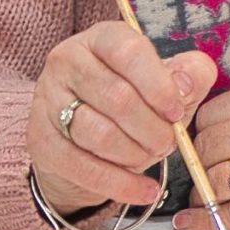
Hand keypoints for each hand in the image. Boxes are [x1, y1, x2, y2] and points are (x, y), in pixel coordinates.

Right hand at [26, 22, 218, 217]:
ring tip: (150, 156)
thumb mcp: (164, 84)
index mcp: (100, 39)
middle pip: (117, 97)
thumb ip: (188, 76)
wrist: (80, 140)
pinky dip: (122, 184)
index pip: (128, 51)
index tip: (176, 111)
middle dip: (152, 128)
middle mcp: (67, 61)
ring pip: (99, 133)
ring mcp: (48, 100)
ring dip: (136, 154)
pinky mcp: (41, 141)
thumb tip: (187, 85)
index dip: (158, 85)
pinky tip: (145, 190)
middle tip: (167, 142)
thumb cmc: (130, 103)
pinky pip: (84, 167)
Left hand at [179, 74, 229, 229]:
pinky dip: (207, 219)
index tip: (203, 138)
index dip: (202, 128)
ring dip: (203, 189)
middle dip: (198, 159)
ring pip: (217, 178)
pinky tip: (189, 222)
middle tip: (200, 167)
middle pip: (209, 145)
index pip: (213, 113)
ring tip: (203, 193)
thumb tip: (207, 126)